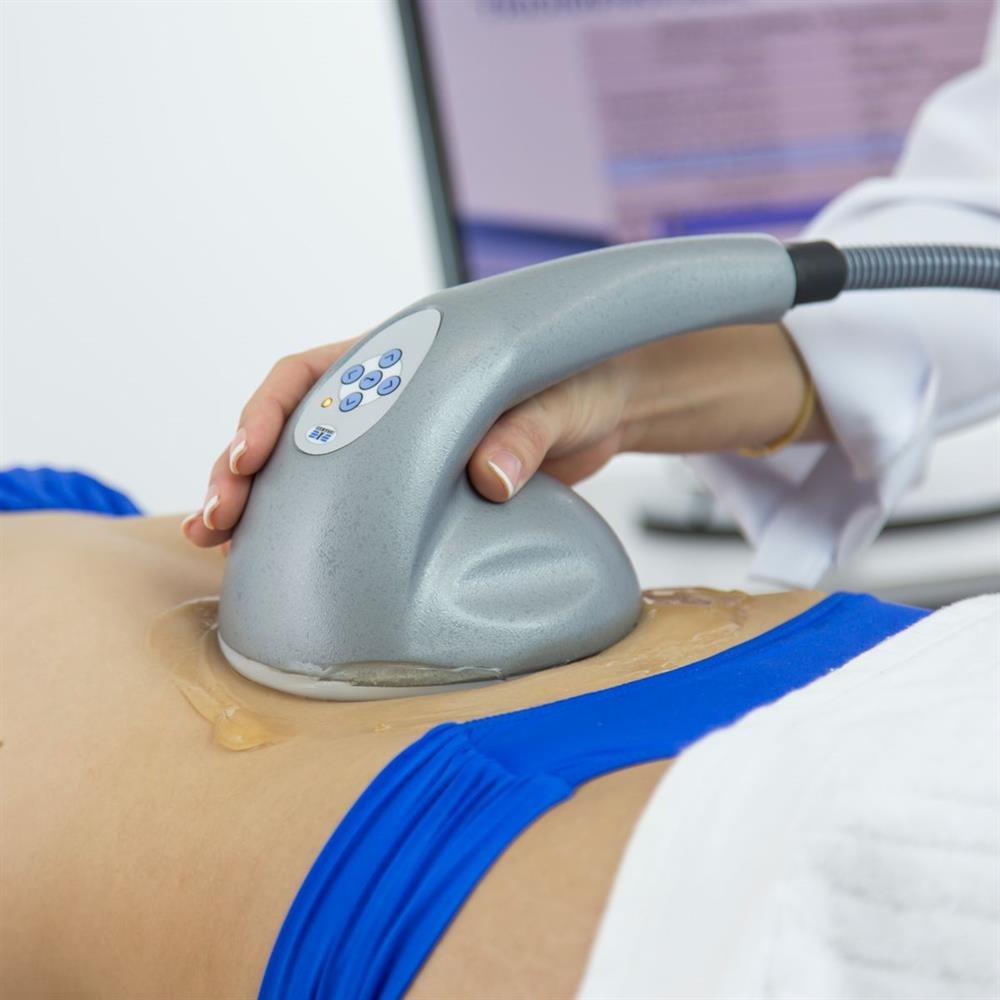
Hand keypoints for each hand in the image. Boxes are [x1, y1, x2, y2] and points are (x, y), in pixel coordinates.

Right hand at [184, 323, 826, 546]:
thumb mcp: (568, 394)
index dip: (274, 409)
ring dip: (266, 506)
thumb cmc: (589, 375)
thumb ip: (531, 426)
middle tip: (218, 518)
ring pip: (312, 470)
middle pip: (295, 426)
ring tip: (225, 545)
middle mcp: (391, 397)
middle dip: (244, 467)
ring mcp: (399, 443)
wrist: (617, 402)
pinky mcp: (417, 486)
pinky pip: (354, 509)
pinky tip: (288, 565)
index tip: (252, 452)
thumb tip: (490, 479)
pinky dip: (317, 532)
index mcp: (412, 357)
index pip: (318, 371)